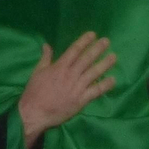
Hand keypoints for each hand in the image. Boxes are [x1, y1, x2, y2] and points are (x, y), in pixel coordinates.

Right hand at [17, 34, 116, 148]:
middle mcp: (71, 74)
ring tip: (114, 57)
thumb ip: (45, 58)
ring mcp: (77, 87)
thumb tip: (47, 45)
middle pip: (87, 58)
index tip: (93, 35)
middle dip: (98, 49)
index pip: (75, 50)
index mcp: (60, 66)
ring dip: (105, 64)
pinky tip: (113, 80)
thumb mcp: (37, 72)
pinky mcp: (80, 100)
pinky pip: (95, 91)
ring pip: (94, 73)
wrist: (34, 113)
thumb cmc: (34, 93)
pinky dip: (105, 85)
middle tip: (107, 41)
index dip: (84, 41)